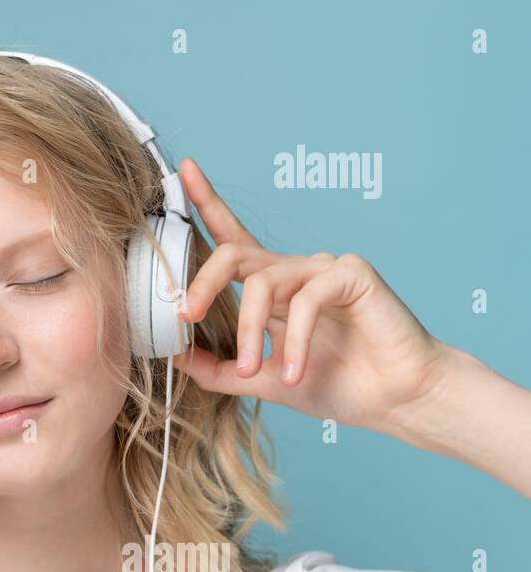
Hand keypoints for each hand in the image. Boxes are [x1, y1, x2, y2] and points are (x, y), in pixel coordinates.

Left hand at [169, 157, 448, 436]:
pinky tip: (296, 371)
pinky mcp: (352, 274)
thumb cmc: (338, 384)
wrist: (396, 400)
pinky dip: (294, 341)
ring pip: (263, 283)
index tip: (183, 170)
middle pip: (232, 254)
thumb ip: (218, 369)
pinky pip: (306, 299)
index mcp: (272, 286)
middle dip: (202, 282)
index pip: (231, 237)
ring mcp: (323, 268)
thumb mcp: (261, 380)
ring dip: (251, 331)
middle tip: (185, 315)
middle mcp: (293, 270)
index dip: (207, 203)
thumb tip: (175, 357)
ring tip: (255, 369)